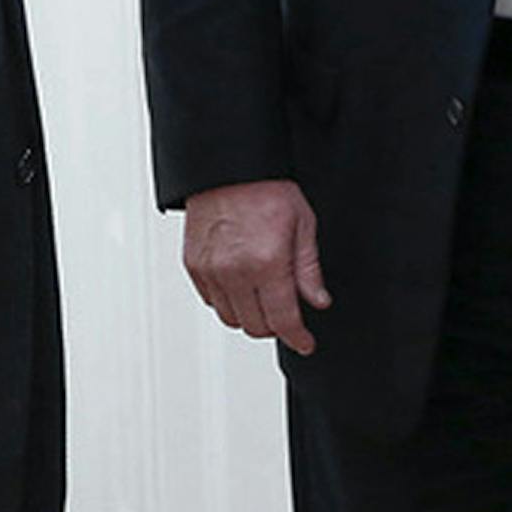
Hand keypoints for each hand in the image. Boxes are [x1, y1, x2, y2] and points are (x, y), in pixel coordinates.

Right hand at [182, 179, 331, 354]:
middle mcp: (235, 271)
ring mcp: (211, 270)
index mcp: (267, 262)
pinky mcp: (193, 265)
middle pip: (256, 326)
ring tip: (262, 294)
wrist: (229, 167)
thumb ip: (309, 269)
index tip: (305, 343)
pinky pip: (211, 301)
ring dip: (250, 315)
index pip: (283, 320)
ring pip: (232, 319)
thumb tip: (318, 301)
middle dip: (275, 326)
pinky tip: (241, 283)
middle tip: (286, 312)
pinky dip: (227, 301)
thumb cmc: (266, 188)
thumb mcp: (302, 224)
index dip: (297, 338)